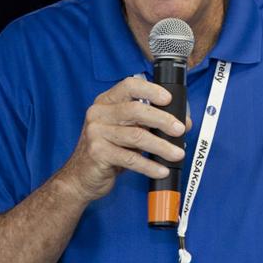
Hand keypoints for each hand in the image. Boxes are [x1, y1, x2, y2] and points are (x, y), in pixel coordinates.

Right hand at [58, 76, 186, 202]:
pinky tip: (161, 169)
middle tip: (180, 129)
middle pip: (136, 110)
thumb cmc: (106, 150)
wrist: (80, 177)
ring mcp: (96, 133)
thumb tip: (183, 122)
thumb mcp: (123, 131)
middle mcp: (98, 114)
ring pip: (137, 136)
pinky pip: (130, 159)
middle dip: (163, 120)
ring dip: (161, 146)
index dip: (151, 90)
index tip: (168, 98)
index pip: (129, 86)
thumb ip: (147, 122)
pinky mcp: (98, 153)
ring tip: (177, 153)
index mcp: (105, 102)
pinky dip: (150, 165)